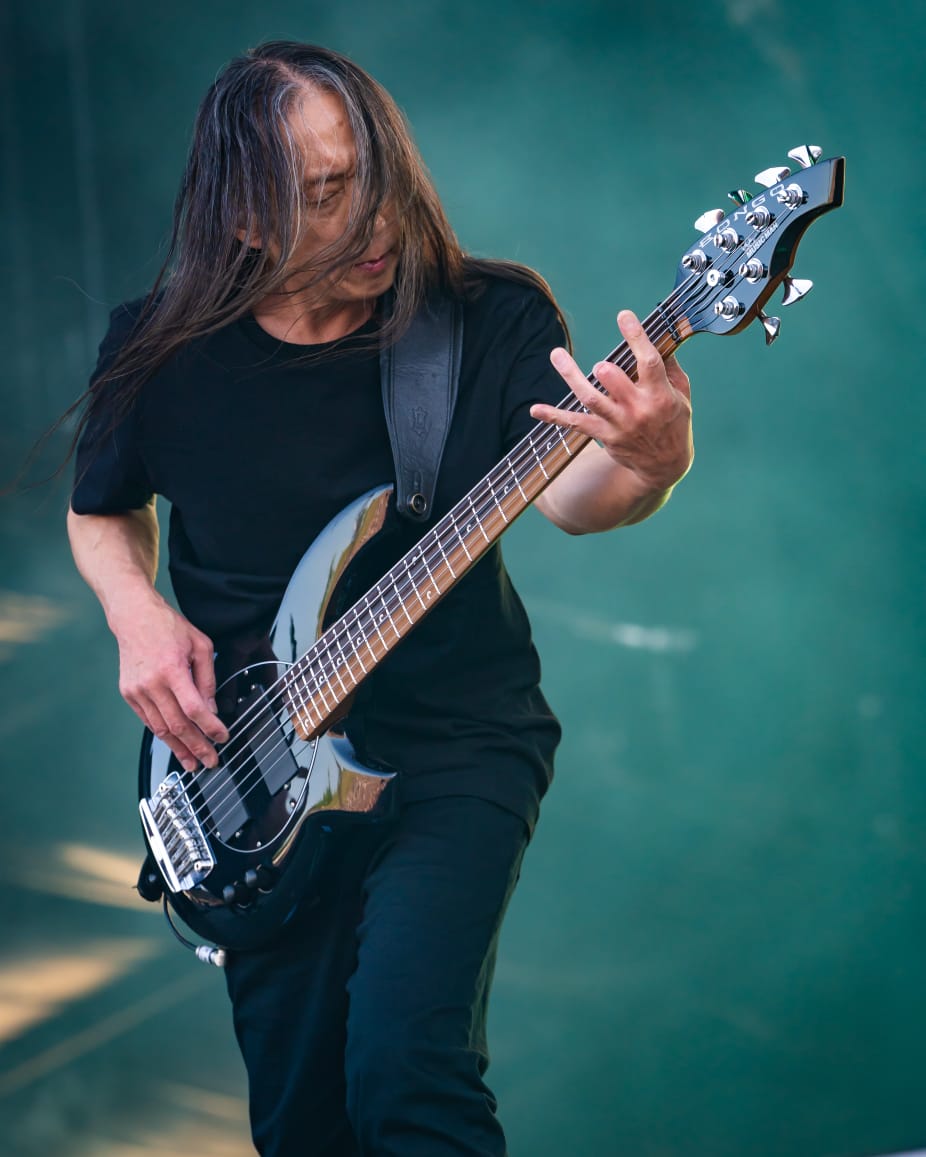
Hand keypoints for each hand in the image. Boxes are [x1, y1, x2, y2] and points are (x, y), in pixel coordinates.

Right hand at [111, 592, 228, 771]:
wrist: (134, 616)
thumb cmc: (169, 627)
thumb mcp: (200, 646)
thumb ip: (207, 679)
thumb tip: (212, 708)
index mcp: (171, 669)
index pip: (194, 709)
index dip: (210, 728)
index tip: (223, 737)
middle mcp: (151, 683)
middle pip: (177, 725)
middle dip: (196, 747)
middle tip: (210, 761)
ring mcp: (136, 690)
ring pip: (160, 728)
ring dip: (178, 748)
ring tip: (193, 762)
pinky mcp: (128, 693)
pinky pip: (148, 720)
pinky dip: (162, 734)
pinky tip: (175, 744)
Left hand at [533, 309, 692, 492]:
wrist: (665, 465)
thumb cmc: (675, 423)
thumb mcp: (682, 395)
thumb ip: (670, 367)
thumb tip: (660, 339)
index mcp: (660, 395)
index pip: (648, 362)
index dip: (636, 337)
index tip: (624, 316)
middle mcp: (638, 409)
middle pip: (614, 382)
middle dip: (605, 370)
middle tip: (601, 366)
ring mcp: (619, 424)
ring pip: (590, 398)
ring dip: (572, 376)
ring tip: (557, 354)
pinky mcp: (604, 435)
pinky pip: (575, 424)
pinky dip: (554, 417)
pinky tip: (535, 409)